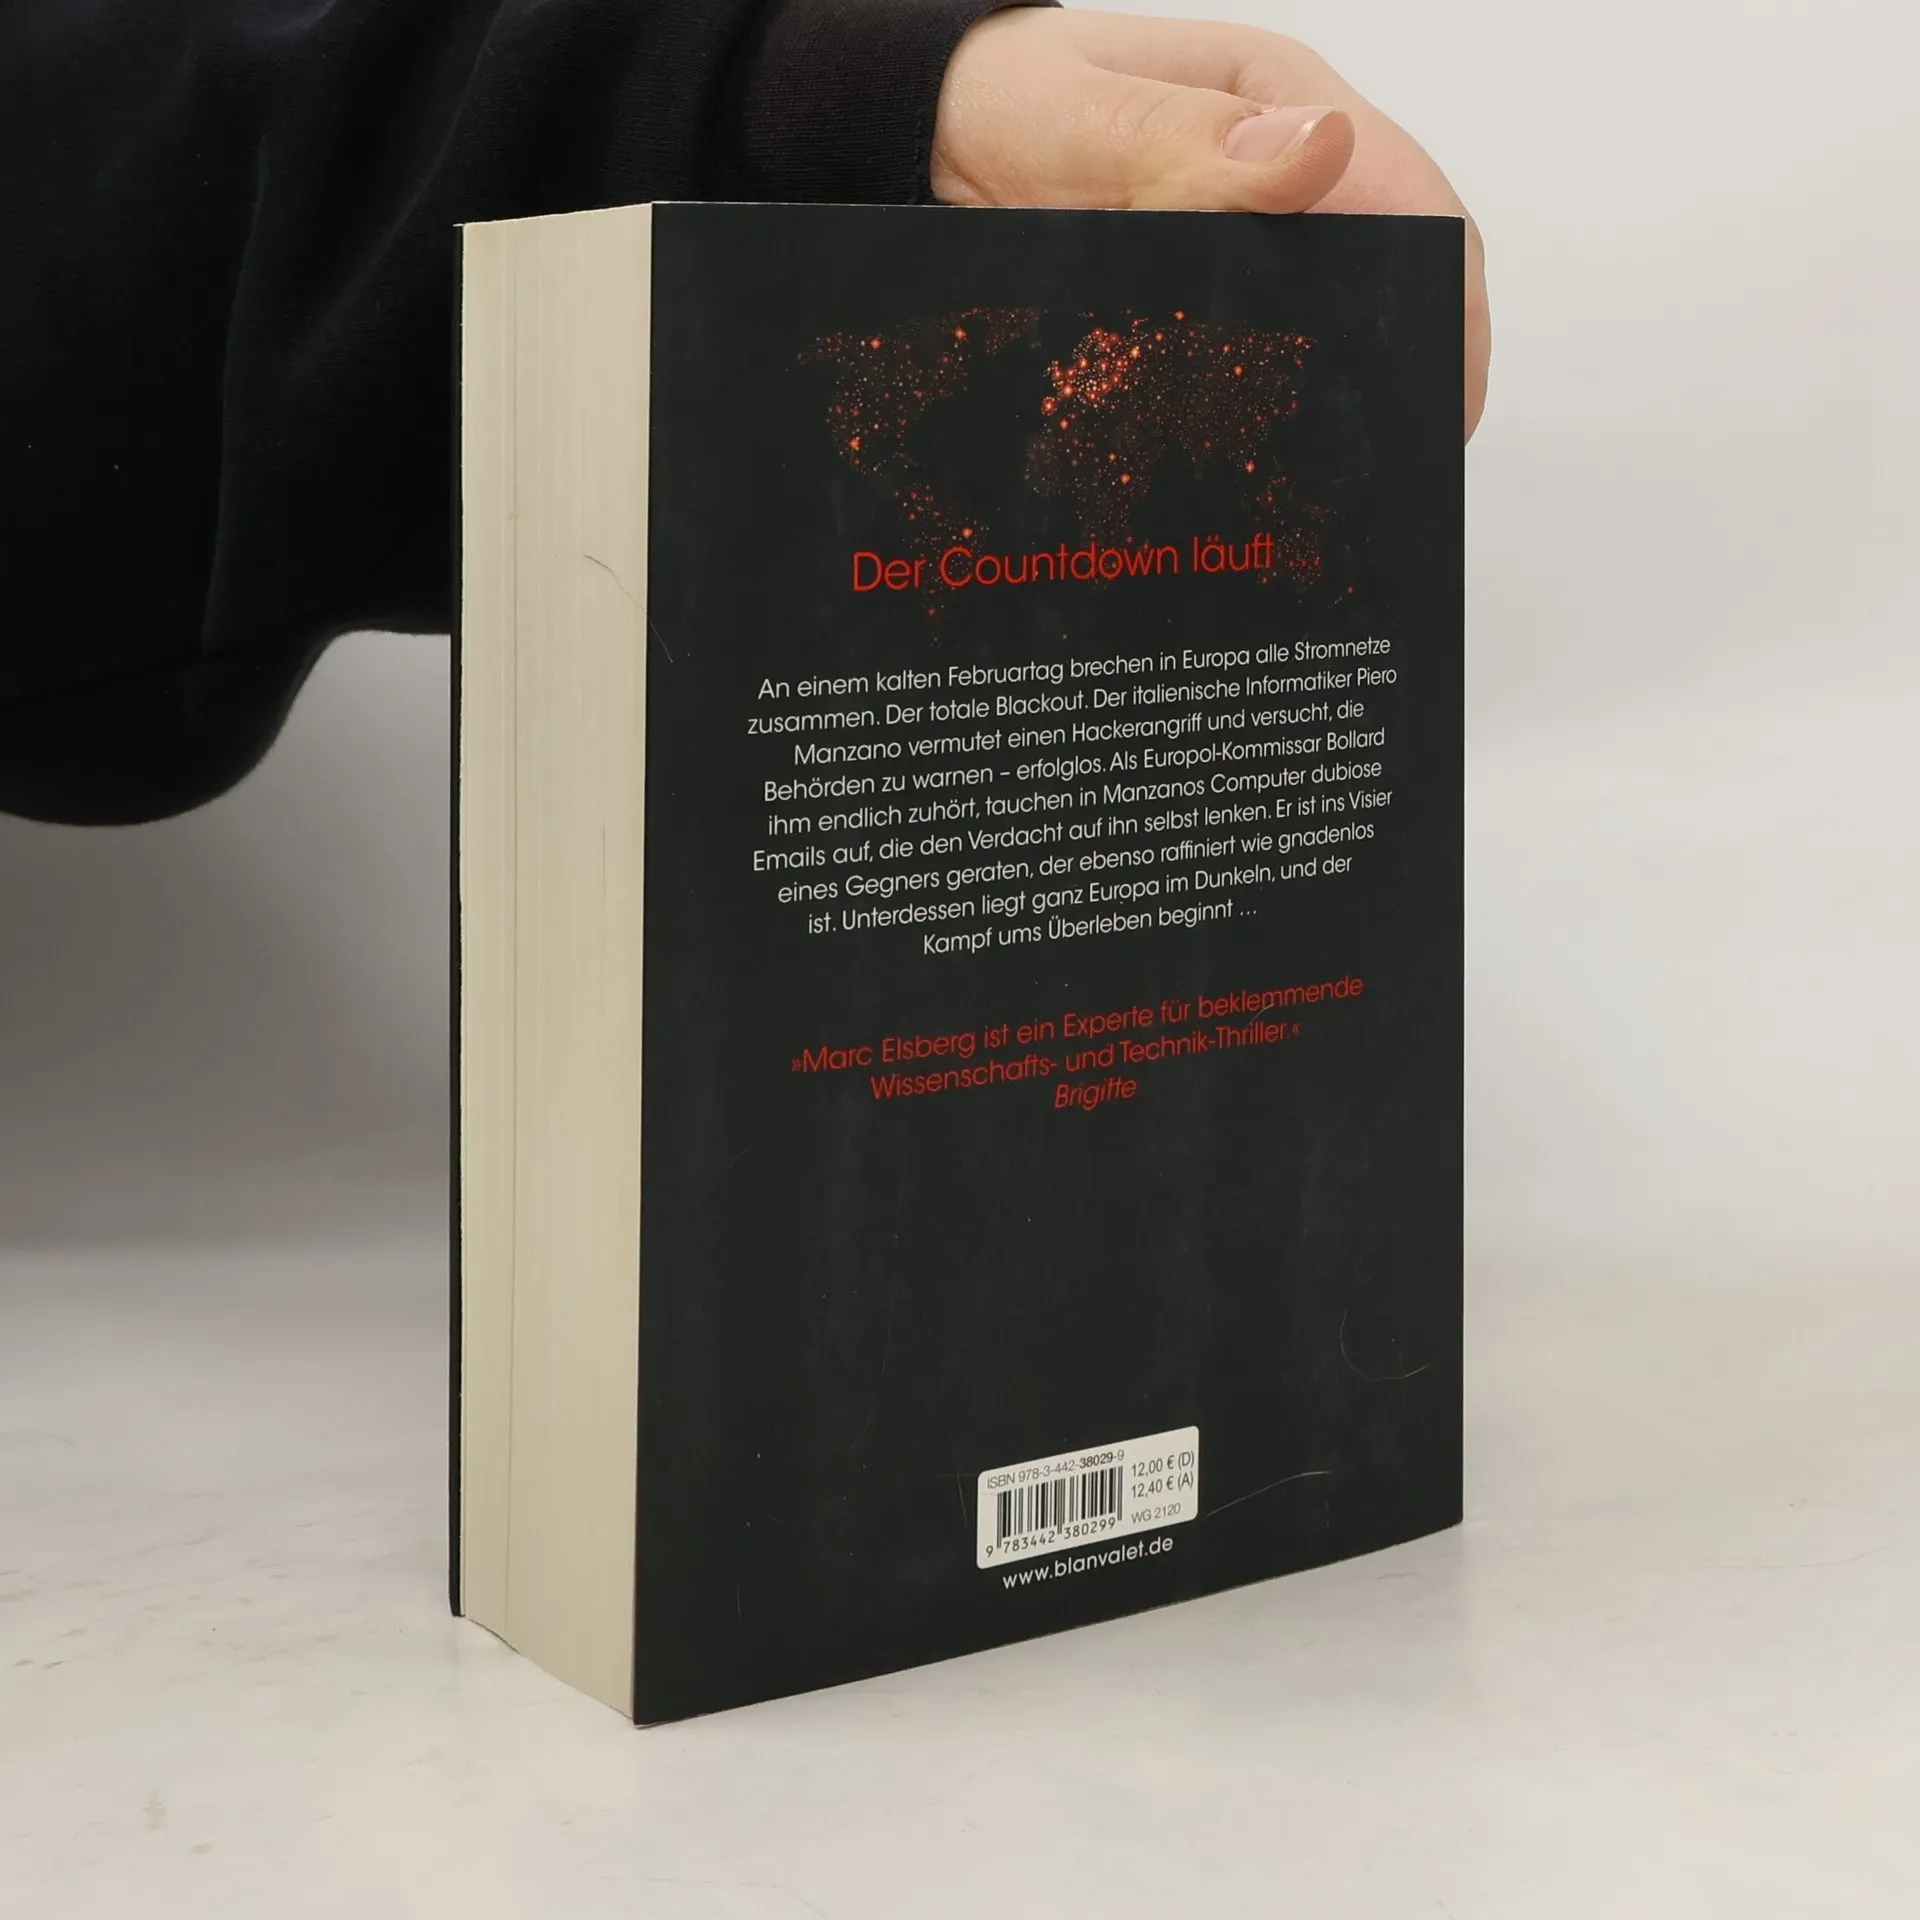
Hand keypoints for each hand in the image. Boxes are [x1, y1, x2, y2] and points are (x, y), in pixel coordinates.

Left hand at [932, 8, 1489, 433]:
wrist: (912, 142)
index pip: (1413, 205)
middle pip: (1380, 286)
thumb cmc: (992, 100)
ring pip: (1314, 340)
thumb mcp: (1075, 115)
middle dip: (1394, 373)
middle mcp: (1275, 181)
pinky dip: (1249, 420)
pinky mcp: (1188, 308)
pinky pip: (1241, 369)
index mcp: (1278, 107)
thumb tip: (1320, 152)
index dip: (1447, 306)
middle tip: (1384, 473)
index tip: (1446, 403)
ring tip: (1321, 493)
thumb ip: (1179, 141)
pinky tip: (1241, 475)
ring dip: (1320, 408)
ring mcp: (1233, 251)